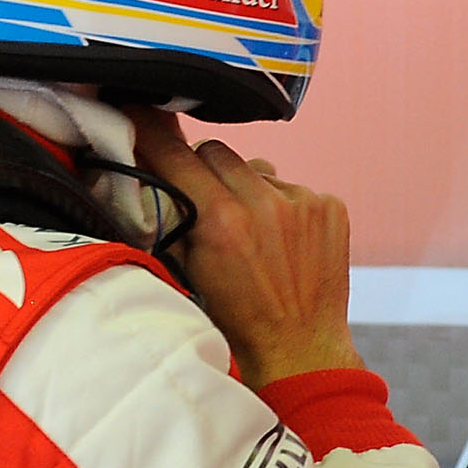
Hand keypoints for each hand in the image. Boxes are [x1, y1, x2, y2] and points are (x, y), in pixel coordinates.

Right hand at [134, 112, 362, 388]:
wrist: (298, 351)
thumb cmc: (235, 322)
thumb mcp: (186, 273)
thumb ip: (168, 220)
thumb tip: (143, 177)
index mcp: (221, 221)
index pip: (176, 154)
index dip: (151, 133)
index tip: (137, 116)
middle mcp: (264, 204)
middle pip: (215, 151)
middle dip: (201, 170)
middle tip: (200, 199)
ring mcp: (303, 203)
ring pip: (255, 169)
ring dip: (244, 188)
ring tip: (249, 231)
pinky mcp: (330, 207)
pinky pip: (290, 188)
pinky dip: (280, 206)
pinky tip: (280, 241)